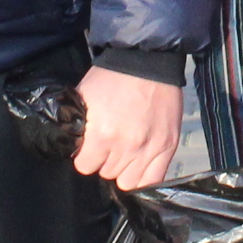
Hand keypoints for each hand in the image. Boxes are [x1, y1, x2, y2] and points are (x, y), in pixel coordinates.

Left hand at [72, 66, 182, 191]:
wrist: (147, 60)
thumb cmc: (113, 76)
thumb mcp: (85, 97)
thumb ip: (79, 125)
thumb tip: (75, 145)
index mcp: (102, 134)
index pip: (84, 166)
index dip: (85, 156)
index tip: (89, 147)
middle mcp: (126, 146)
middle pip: (106, 173)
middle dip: (104, 160)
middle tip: (109, 145)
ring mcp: (149, 149)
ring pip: (128, 182)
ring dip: (123, 169)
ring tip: (125, 152)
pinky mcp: (168, 147)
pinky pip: (152, 180)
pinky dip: (143, 176)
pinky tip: (139, 164)